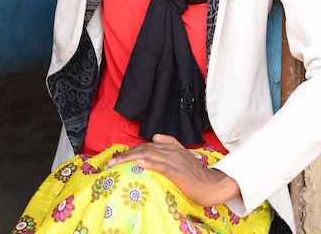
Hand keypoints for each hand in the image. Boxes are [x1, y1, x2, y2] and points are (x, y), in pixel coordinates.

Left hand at [104, 134, 240, 207]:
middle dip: (123, 156)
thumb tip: (155, 136)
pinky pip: (160, 165)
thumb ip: (170, 143)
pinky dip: (148, 163)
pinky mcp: (176, 170)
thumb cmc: (196, 174)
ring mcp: (173, 160)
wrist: (212, 184)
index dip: (129, 152)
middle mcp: (169, 150)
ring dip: (128, 159)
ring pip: (147, 155)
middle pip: (142, 150)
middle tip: (108, 164)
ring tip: (115, 164)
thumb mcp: (183, 155)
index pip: (144, 146)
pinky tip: (137, 164)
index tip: (115, 159)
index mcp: (170, 147)